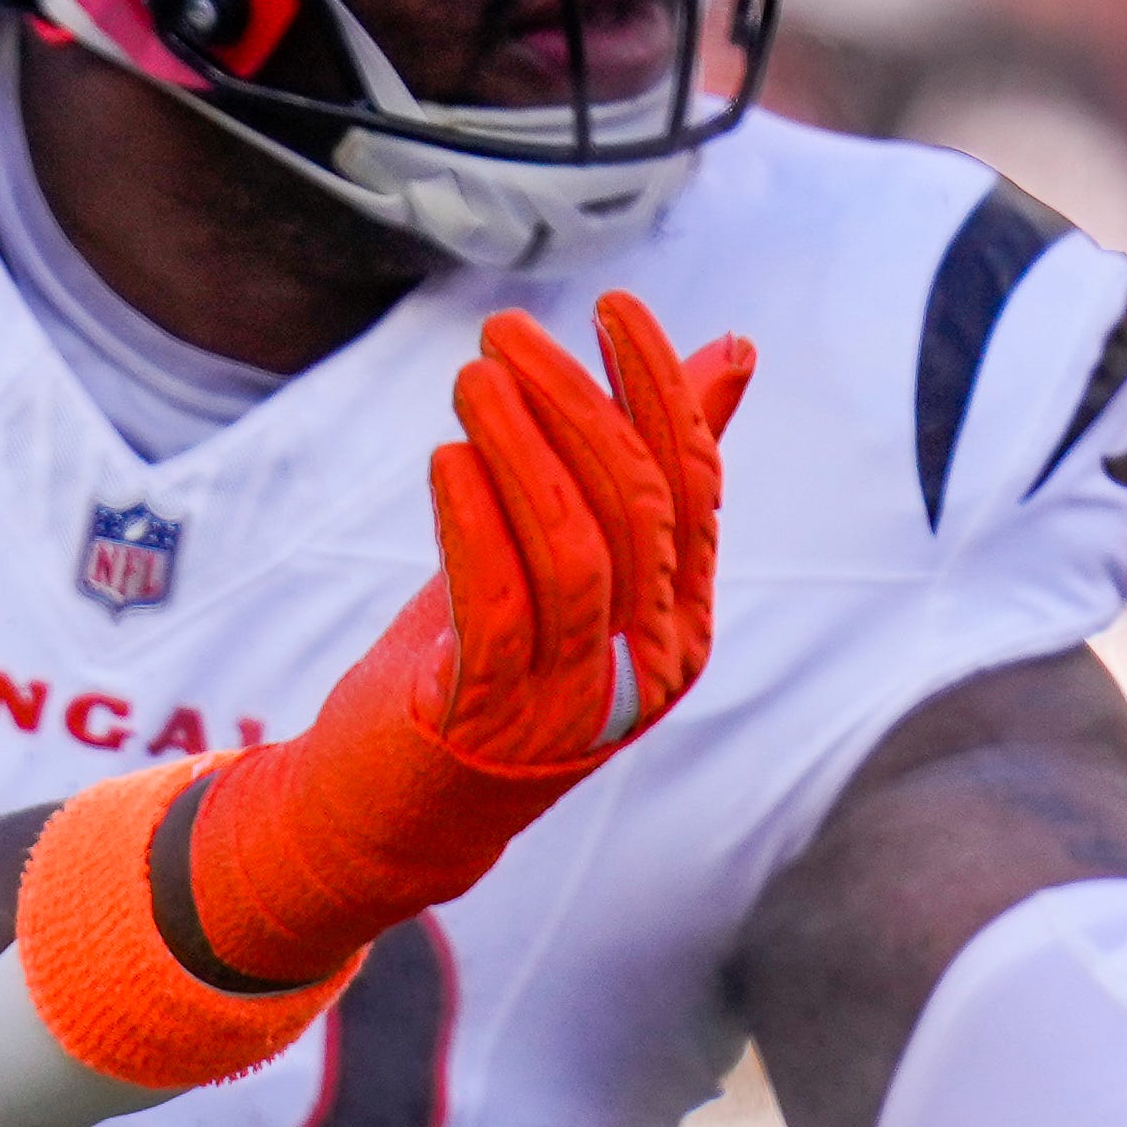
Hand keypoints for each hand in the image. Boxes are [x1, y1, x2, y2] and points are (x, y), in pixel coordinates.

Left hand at [178, 293, 752, 987]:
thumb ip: (640, 468)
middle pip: (634, 509)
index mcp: (681, 623)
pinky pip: (498, 609)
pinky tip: (446, 459)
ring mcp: (577, 704)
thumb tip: (731, 350)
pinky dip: (475, 524)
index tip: (614, 309)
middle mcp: (649, 667)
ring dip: (521, 448)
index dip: (659, 390)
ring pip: (574, 551)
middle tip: (506, 333)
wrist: (395, 818)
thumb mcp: (567, 560)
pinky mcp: (492, 725)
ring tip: (470, 377)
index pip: (690, 487)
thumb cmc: (486, 669)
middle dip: (576, 403)